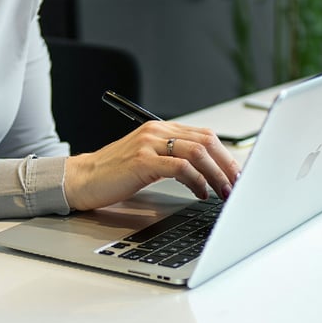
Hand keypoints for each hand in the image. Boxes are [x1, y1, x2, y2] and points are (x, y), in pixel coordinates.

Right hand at [64, 121, 239, 210]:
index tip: (236, 174)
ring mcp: (149, 144)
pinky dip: (196, 181)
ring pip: (197, 153)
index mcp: (161, 129)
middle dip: (227, 165)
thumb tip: (206, 173)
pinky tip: (200, 193)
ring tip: (224, 192)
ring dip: (216, 175)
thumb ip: (174, 160)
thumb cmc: (116, 173)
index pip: (204, 136)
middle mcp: (157, 131)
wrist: (83, 178)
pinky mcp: (142, 160)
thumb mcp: (149, 160)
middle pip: (206, 141)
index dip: (225, 156)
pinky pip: (180, 167)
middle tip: (238, 185)